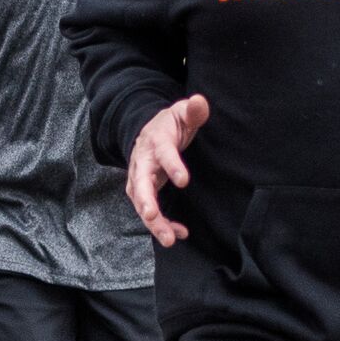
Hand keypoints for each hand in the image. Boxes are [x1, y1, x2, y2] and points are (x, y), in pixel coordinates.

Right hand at [127, 94, 206, 246]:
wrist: (149, 132)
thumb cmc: (170, 124)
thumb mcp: (182, 113)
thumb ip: (192, 110)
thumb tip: (200, 102)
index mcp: (155, 142)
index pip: (162, 154)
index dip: (172, 166)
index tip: (184, 180)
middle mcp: (142, 162)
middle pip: (139, 184)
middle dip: (145, 201)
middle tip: (152, 216)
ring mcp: (139, 179)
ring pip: (141, 203)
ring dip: (153, 222)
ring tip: (169, 239)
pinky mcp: (142, 192)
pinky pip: (148, 211)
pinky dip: (161, 224)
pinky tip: (178, 234)